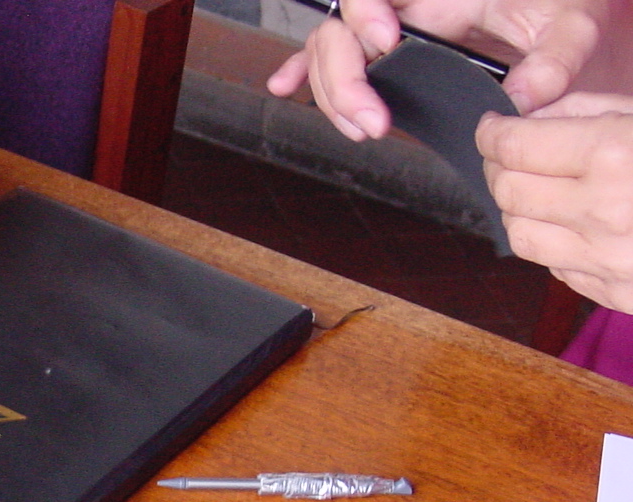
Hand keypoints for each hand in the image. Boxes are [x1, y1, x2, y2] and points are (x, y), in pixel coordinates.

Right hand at [267, 0, 615, 140]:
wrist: (566, 16)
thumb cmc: (567, 6)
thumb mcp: (575, 23)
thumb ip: (556, 57)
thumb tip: (522, 97)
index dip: (365, 16)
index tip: (385, 46)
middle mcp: (409, 8)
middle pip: (337, 32)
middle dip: (344, 80)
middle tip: (373, 123)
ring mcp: (394, 33)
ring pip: (329, 53)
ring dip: (332, 96)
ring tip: (365, 129)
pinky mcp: (389, 57)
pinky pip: (331, 60)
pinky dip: (304, 74)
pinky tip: (286, 88)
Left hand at [479, 93, 632, 309]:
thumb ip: (588, 109)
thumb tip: (531, 114)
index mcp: (613, 157)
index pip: (515, 147)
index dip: (492, 133)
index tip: (491, 126)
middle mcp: (604, 213)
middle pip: (508, 192)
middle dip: (498, 167)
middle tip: (508, 153)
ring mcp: (609, 260)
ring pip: (520, 235)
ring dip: (517, 208)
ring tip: (538, 188)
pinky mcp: (619, 293)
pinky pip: (558, 268)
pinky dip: (554, 242)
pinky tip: (574, 222)